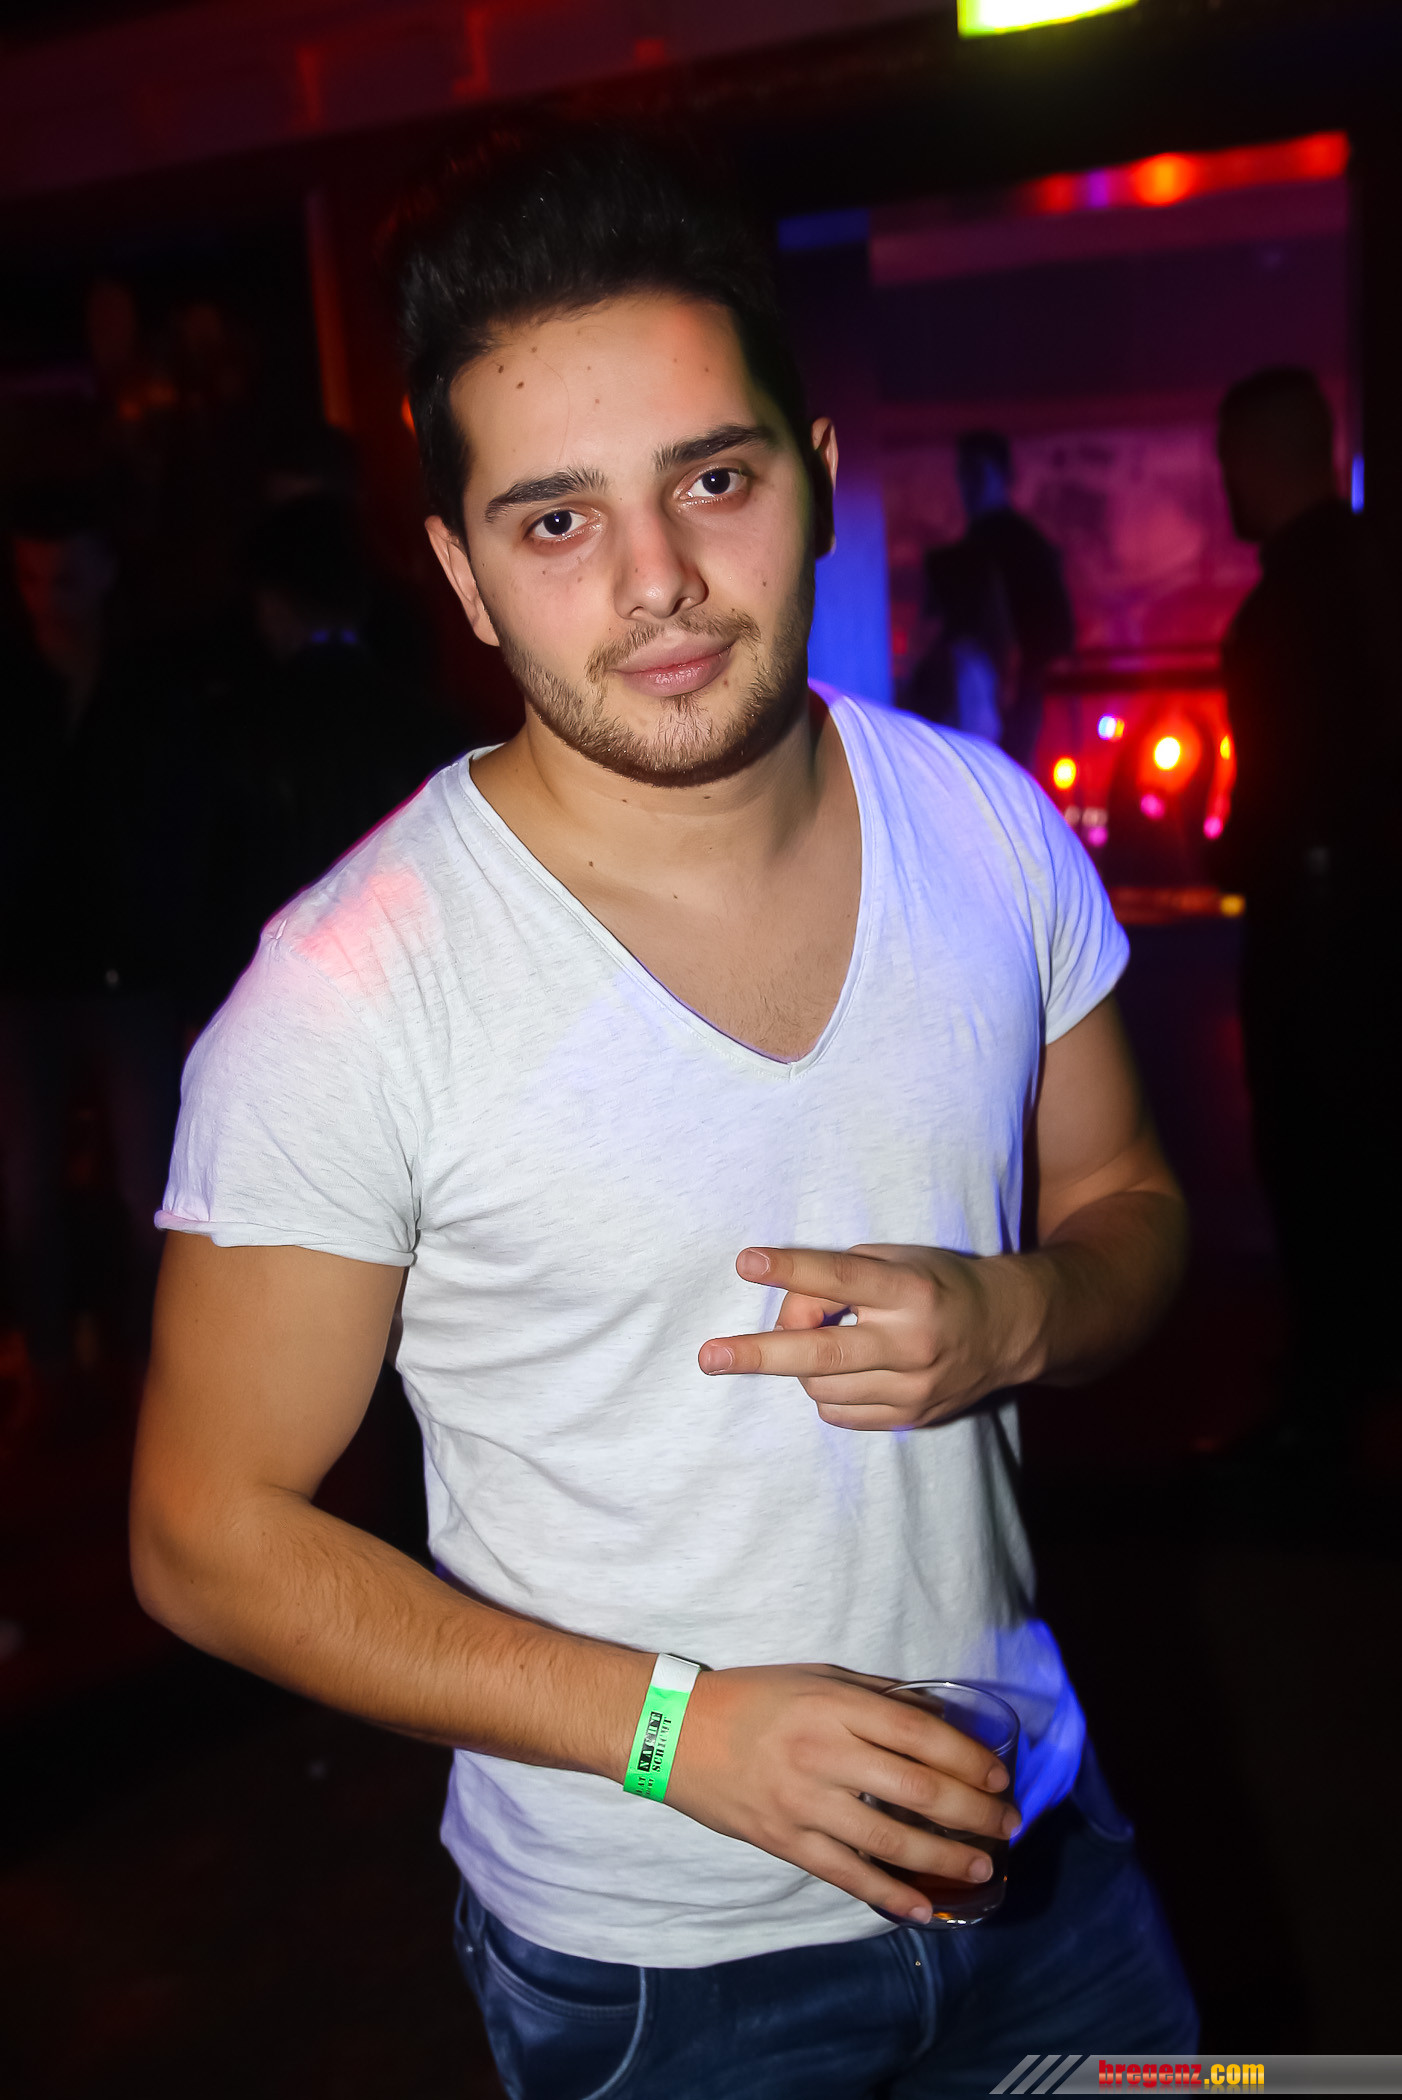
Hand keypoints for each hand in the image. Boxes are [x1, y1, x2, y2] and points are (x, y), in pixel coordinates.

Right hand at [665, 1663, 1018, 1924]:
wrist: (674, 1732)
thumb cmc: (752, 1698)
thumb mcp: (816, 1678)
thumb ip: (875, 1699)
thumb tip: (940, 1722)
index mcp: (836, 1706)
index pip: (921, 1735)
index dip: (969, 1758)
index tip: (1000, 1775)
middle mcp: (825, 1753)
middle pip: (918, 1790)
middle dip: (973, 1811)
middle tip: (1007, 1824)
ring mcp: (804, 1802)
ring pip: (890, 1839)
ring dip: (945, 1857)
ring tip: (982, 1867)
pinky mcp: (785, 1841)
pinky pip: (847, 1874)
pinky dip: (890, 1894)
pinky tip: (925, 1907)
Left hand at [697, 1244, 1045, 1429]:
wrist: (1008, 1330)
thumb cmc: (937, 1284)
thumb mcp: (897, 1262)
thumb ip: (841, 1281)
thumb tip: (786, 1318)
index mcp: (911, 1291)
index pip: (841, 1278)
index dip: (791, 1271)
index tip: (746, 1262)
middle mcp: (913, 1343)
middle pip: (821, 1353)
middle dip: (759, 1354)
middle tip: (709, 1356)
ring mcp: (913, 1388)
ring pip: (821, 1386)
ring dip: (805, 1364)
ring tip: (828, 1341)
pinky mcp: (911, 1418)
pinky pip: (839, 1413)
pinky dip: (828, 1391)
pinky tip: (849, 1369)